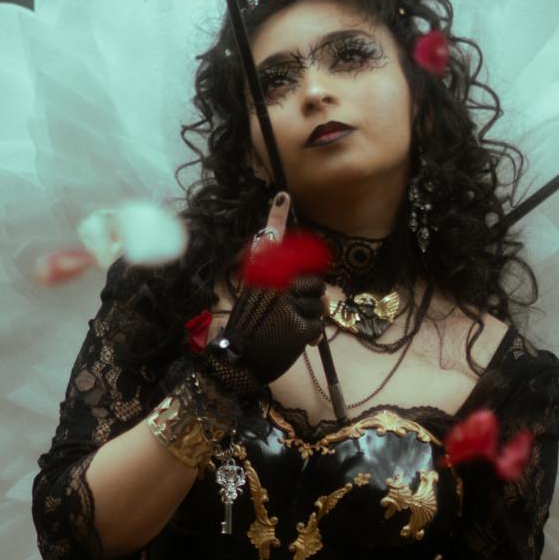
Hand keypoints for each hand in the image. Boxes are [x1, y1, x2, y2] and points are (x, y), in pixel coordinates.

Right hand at [206, 190, 328, 388]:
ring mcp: (289, 304)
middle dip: (311, 297)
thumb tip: (292, 273)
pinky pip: (319, 323)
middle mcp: (275, 286)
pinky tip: (296, 342)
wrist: (238, 363)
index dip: (277, 220)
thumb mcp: (252, 301)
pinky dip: (313, 336)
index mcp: (261, 278)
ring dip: (312, 317)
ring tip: (291, 329)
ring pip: (320, 302)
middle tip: (294, 313)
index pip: (271, 243)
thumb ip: (271, 283)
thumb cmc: (246, 334)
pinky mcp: (301, 324)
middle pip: (313, 281)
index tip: (282, 196)